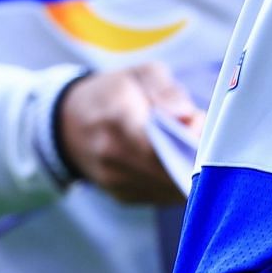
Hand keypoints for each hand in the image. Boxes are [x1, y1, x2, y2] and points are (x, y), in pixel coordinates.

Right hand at [56, 64, 202, 206]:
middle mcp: (112, 157)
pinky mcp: (123, 197)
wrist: (68, 123)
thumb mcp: (140, 75)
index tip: (200, 127)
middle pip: (168, 170)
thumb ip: (167, 91)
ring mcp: (116, 182)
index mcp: (117, 120)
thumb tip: (187, 116)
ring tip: (192, 147)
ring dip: (189, 171)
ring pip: (169, 187)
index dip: (187, 140)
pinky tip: (179, 161)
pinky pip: (162, 195)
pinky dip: (177, 181)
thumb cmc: (112, 93)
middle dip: (195, 157)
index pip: (157, 144)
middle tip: (203, 138)